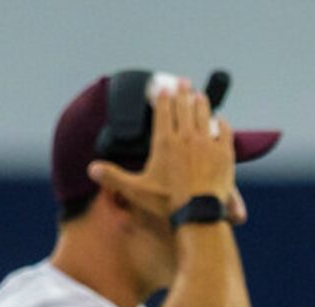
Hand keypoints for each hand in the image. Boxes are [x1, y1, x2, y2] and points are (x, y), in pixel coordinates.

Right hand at [89, 84, 236, 217]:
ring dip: (200, 102)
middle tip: (183, 81)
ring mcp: (207, 142)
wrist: (197, 215)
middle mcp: (186, 136)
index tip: (165, 86)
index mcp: (165, 141)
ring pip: (203, 113)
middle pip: (184, 106)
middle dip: (183, 92)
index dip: (164, 96)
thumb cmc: (166, 204)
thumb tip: (91, 169)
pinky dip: (221, 123)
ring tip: (199, 95)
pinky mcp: (223, 152)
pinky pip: (223, 130)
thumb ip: (113, 177)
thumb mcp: (136, 191)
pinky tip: (219, 120)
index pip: (164, 110)